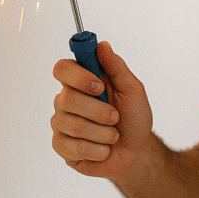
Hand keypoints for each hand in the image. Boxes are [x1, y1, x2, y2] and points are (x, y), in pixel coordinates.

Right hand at [50, 41, 153, 180]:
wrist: (137, 152)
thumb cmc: (133, 118)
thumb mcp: (132, 90)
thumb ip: (117, 67)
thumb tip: (102, 45)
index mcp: (80, 82)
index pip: (63, 69)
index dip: (78, 77)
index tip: (99, 86)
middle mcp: (66, 100)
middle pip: (66, 99)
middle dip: (99, 111)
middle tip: (115, 116)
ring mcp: (61, 124)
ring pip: (73, 126)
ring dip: (103, 133)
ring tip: (113, 134)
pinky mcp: (62, 147)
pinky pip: (75, 148)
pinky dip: (98, 150)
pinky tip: (104, 149)